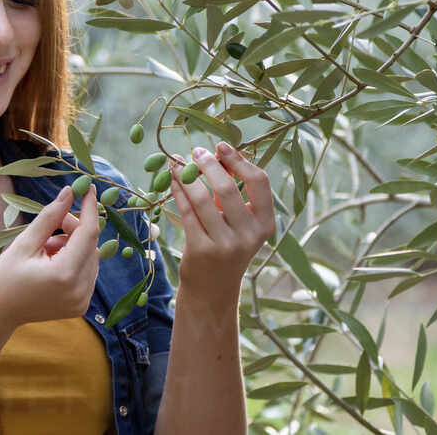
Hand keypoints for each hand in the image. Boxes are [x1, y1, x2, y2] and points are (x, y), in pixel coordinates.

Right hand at [0, 184, 99, 331]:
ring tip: (45, 250)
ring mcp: (82, 301)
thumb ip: (50, 216)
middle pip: (90, 244)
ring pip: (90, 257)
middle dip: (74, 228)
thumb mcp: (24, 242)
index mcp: (65, 275)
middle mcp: (79, 290)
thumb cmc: (3, 277)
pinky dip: (74, 260)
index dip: (90, 208)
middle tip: (52, 223)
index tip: (89, 188)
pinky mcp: (81, 305)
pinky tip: (51, 263)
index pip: (88, 233)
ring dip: (73, 245)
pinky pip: (87, 272)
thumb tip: (69, 192)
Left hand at [168, 142, 275, 304]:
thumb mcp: (238, 223)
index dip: (239, 160)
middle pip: (228, 188)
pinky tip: (171, 180)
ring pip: (202, 198)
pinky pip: (186, 211)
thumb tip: (218, 154)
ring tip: (178, 162)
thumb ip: (231, 192)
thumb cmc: (226, 247)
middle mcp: (249, 236)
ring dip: (187, 175)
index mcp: (265, 224)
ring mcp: (225, 245)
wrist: (212, 290)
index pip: (259, 182)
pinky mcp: (201, 250)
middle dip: (209, 164)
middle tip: (196, 152)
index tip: (221, 146)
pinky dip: (177, 191)